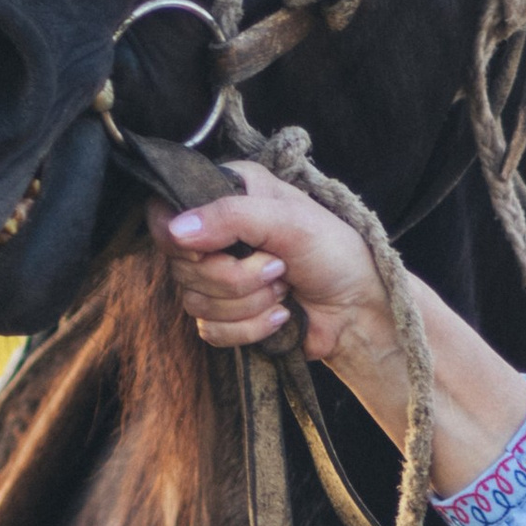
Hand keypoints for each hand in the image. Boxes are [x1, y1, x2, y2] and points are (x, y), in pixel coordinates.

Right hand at [150, 159, 525, 499]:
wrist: (361, 310)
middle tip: (279, 269)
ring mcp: (218, 277)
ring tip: (284, 290)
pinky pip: (210, 332)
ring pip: (194, 302)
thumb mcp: (288, 221)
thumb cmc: (336, 253)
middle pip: (180, 266)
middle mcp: (216, 232)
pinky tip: (281, 317)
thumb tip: (175, 230)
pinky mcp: (226, 317)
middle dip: (235, 277)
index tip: (220, 248)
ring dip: (247, 304)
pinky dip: (249, 329)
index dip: (185, 239)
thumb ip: (230, 216)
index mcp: (227, 193)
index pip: (165, 213)